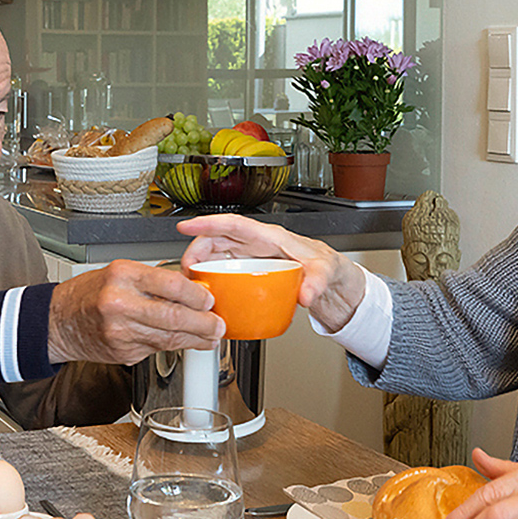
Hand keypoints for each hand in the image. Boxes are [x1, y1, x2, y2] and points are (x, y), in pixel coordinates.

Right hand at [48, 260, 224, 364]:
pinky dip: (173, 346)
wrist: (57, 321)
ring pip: (169, 338)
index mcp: (122, 277)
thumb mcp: (119, 273)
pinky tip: (184, 343)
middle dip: (203, 324)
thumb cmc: (89, 294)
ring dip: (195, 340)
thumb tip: (191, 287)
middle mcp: (120, 304)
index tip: (209, 299)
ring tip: (210, 337)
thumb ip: (154, 280)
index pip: (171, 285)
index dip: (197, 295)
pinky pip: (156, 349)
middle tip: (218, 325)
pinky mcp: (122, 352)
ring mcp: (120, 332)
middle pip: (174, 316)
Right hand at [176, 214, 366, 330]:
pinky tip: (207, 292)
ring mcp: (252, 258)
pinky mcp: (251, 271)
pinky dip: (212, 279)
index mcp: (271, 237)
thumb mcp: (327, 273)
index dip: (208, 223)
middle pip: (218, 239)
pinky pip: (224, 270)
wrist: (333, 284)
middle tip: (184, 270)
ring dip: (200, 265)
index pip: (234, 224)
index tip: (186, 226)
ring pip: (217, 255)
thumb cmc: (329, 268)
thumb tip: (305, 294)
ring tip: (190, 282)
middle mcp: (258, 244)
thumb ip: (317, 282)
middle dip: (195, 250)